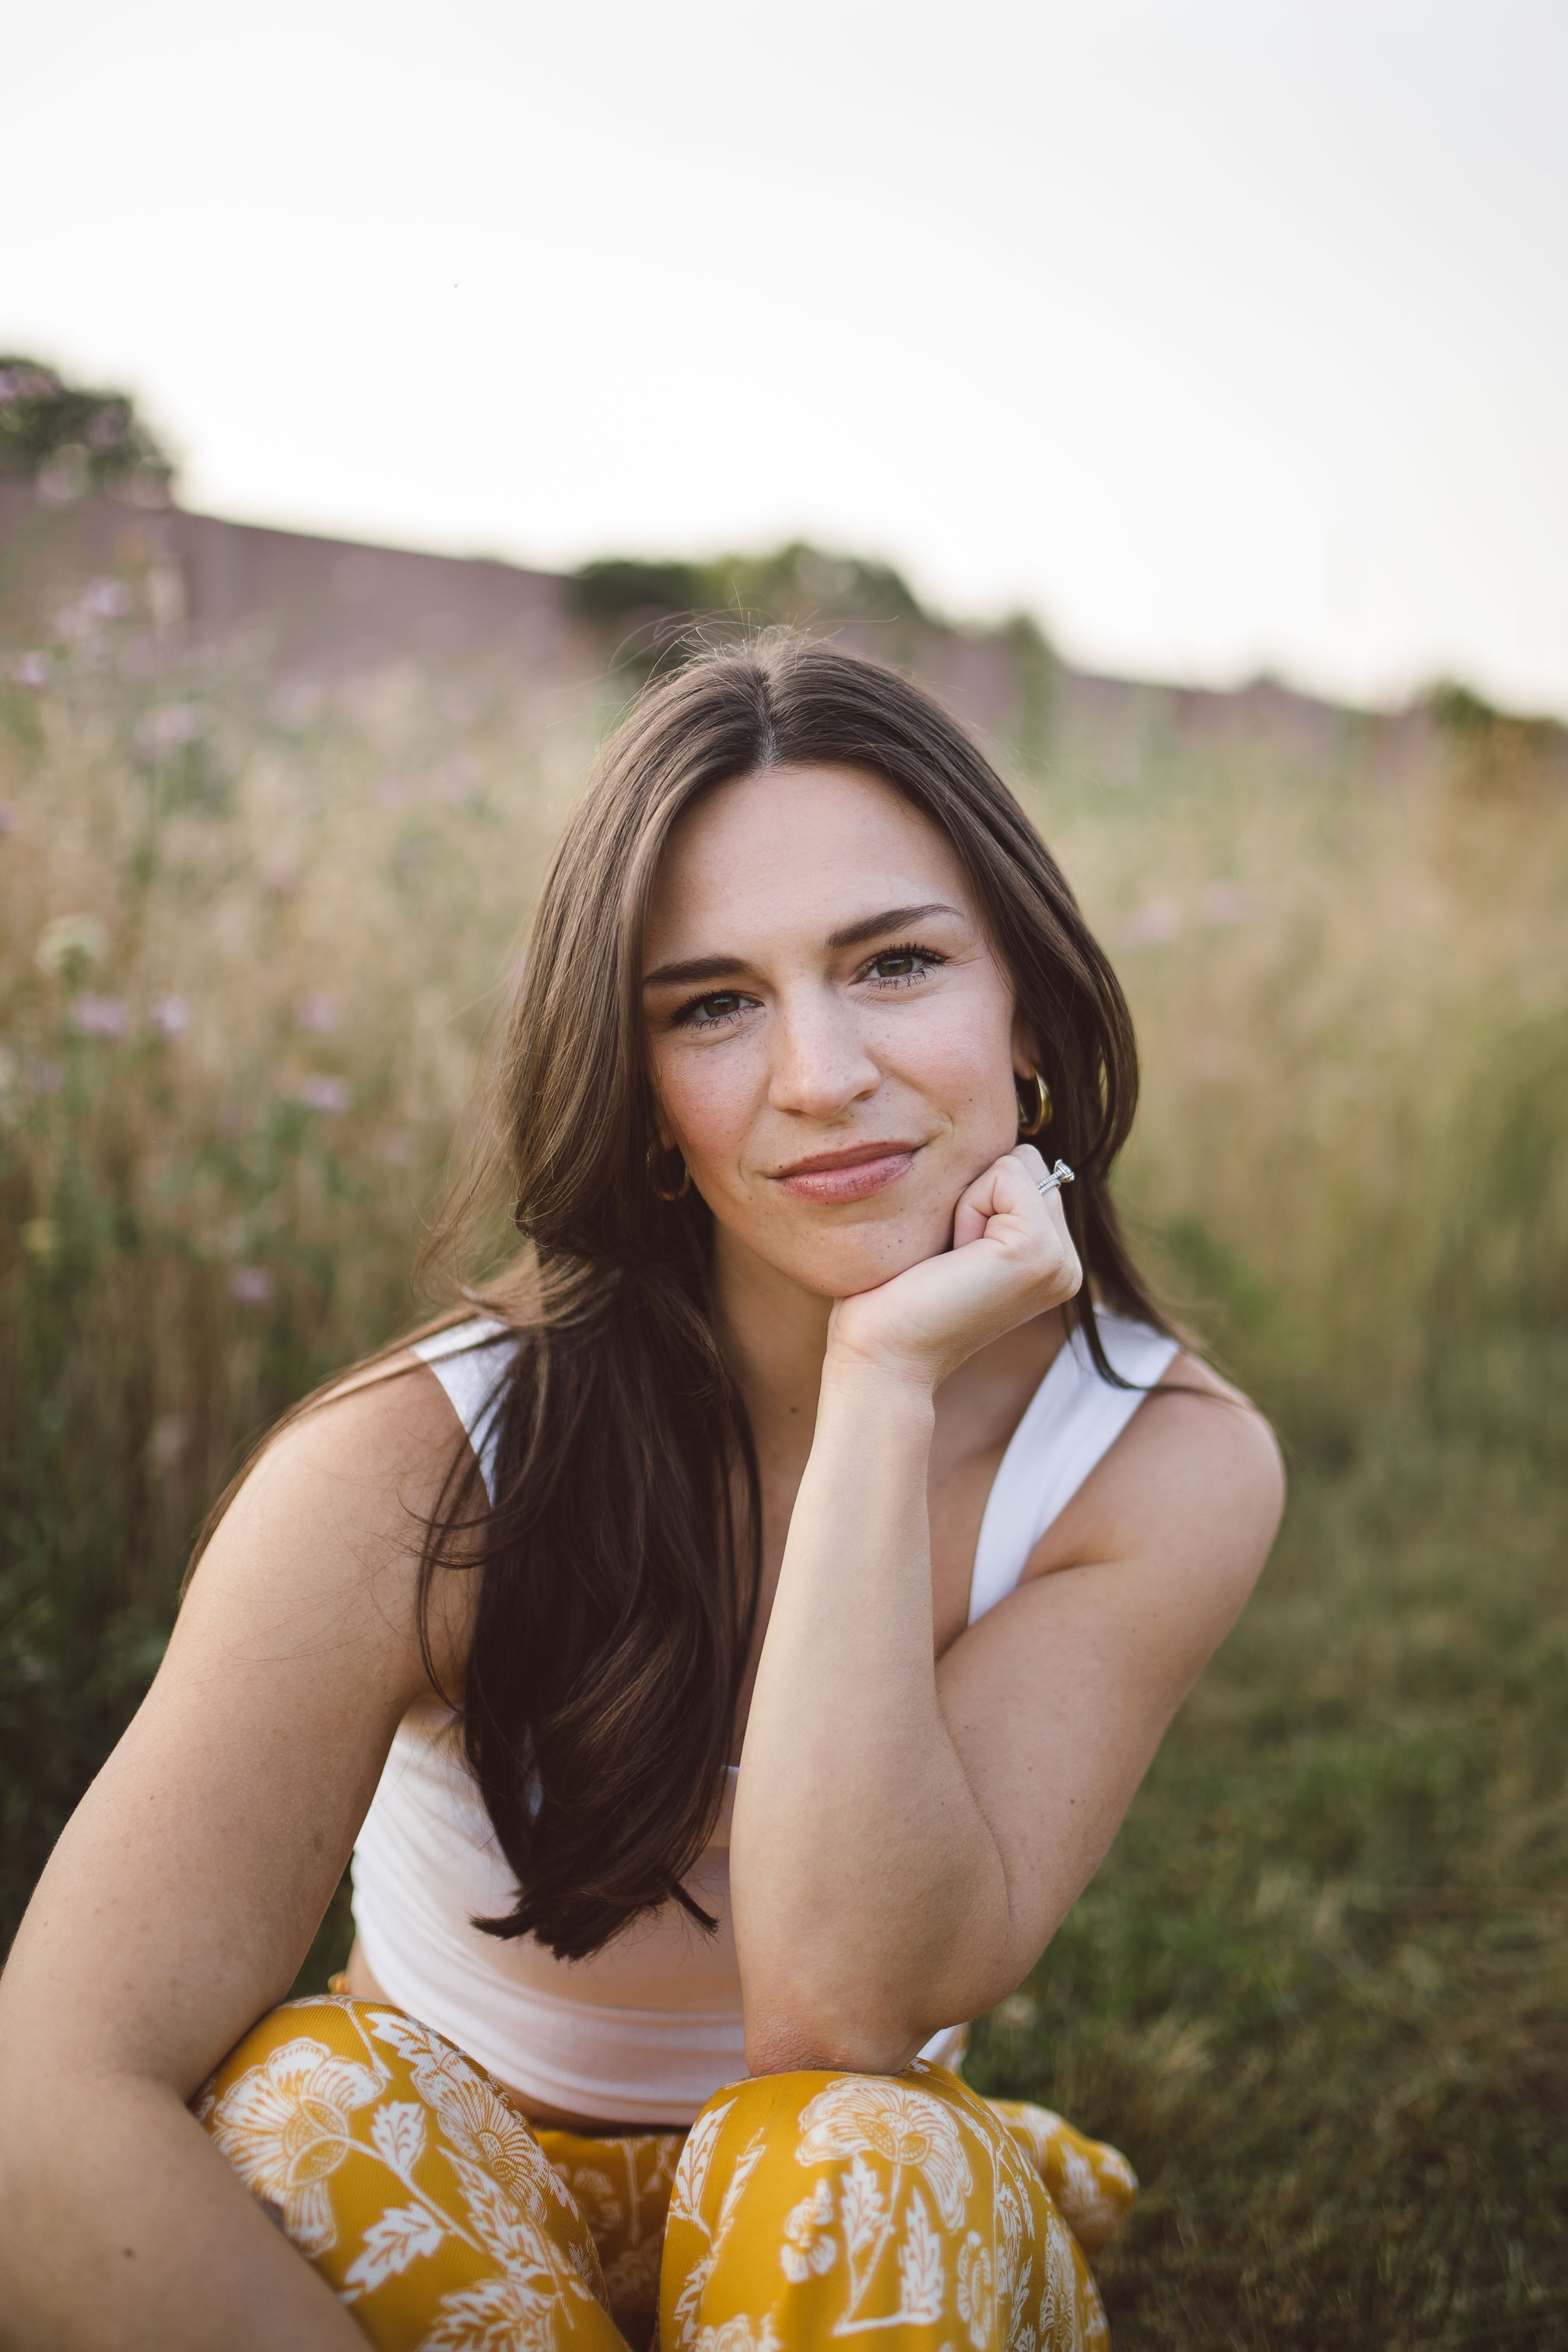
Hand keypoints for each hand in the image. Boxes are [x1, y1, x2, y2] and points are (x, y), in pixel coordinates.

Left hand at [825, 1144, 1081, 1392]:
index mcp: (1052, 1262)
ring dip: (969, 1199)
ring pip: (1017, 1163)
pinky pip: (1005, 1175)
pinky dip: (967, 1206)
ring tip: (951, 1258)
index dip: (974, 1196)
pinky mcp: (1040, 1251)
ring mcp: (1061, 1261)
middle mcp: (1067, 1264)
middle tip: (949, 1256)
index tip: (950, 1256)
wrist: (883, 1354)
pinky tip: (954, 1258)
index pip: (1025, 1170)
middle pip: (1026, 1161)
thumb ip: (986, 1201)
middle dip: (976, 1192)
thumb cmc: (895, 1297)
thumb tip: (998, 1146)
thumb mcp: (952, 1238)